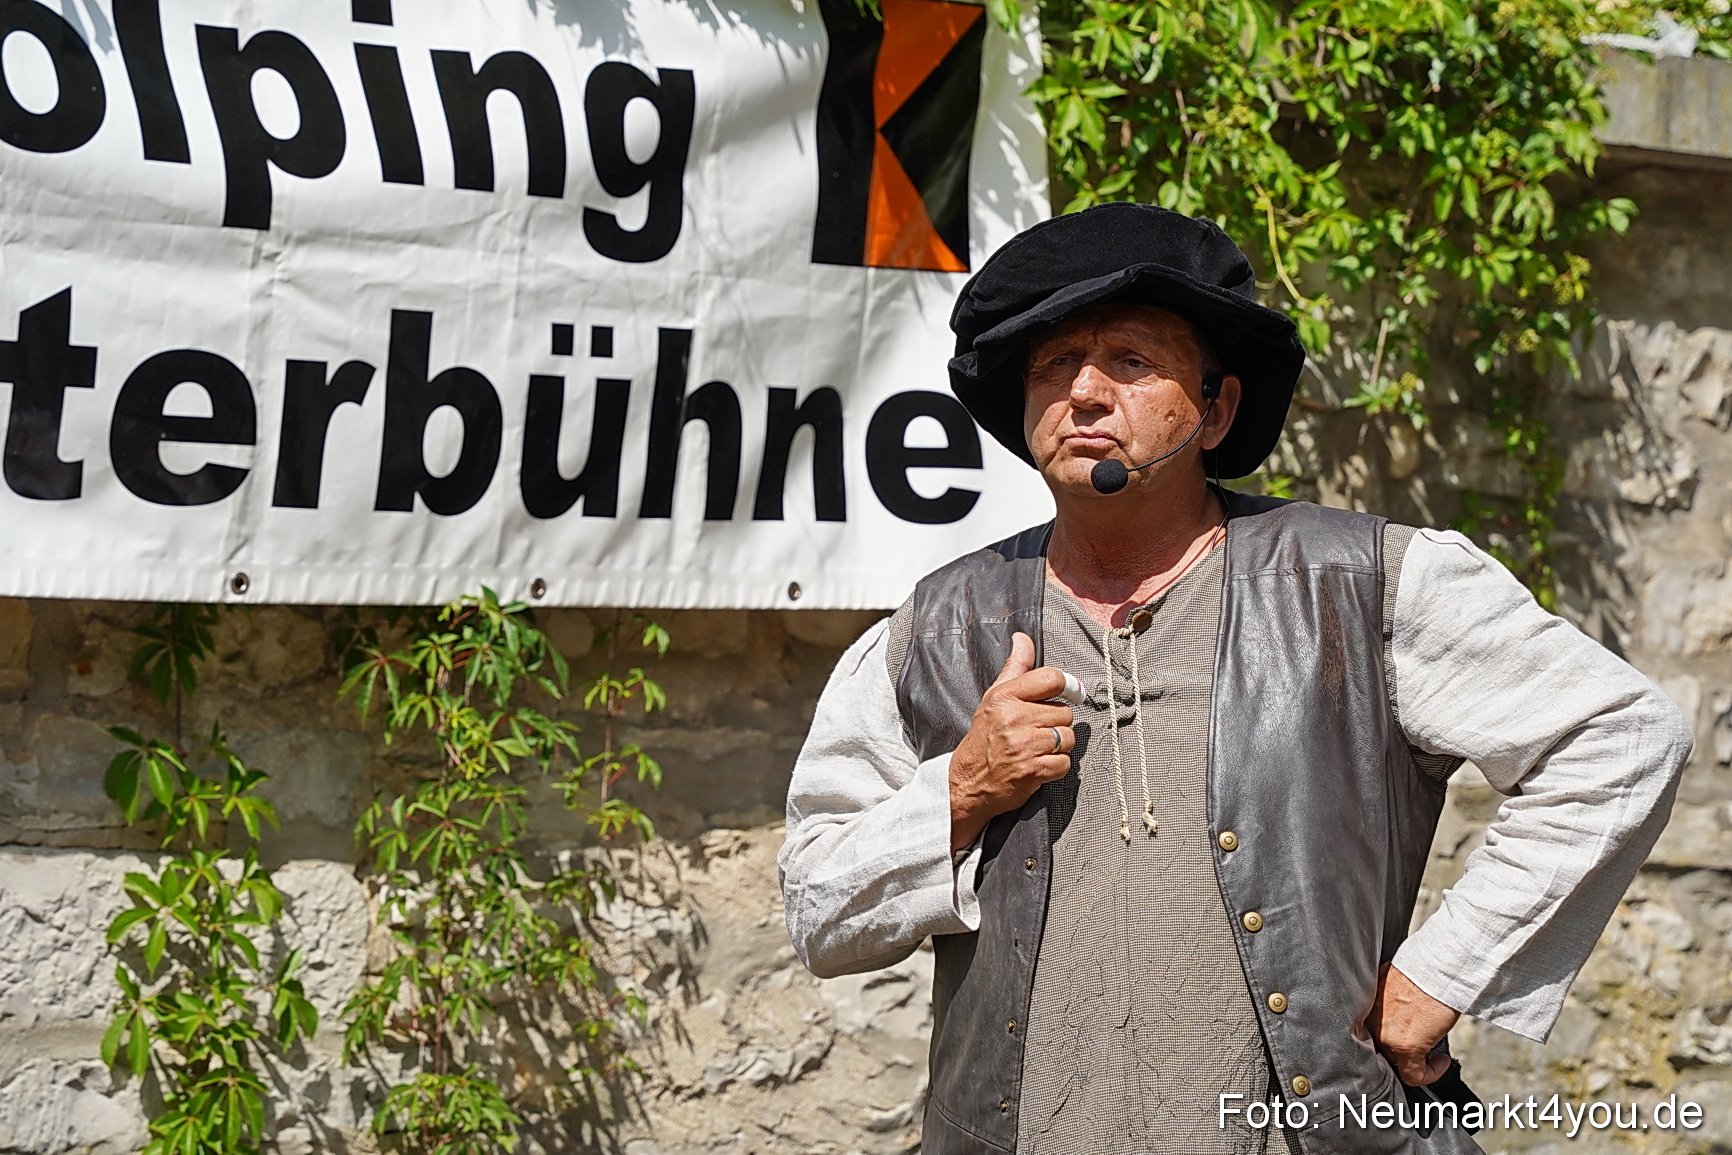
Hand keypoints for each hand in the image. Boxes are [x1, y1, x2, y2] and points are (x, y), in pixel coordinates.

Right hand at [948, 632, 1073, 851]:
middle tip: (1035, 731)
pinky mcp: (1033, 771)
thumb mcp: (993, 698)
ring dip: (1057, 746)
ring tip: (1036, 749)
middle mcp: (1014, 718)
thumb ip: (1015, 668)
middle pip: (1065, 712)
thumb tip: (1023, 638)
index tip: (1067, 693)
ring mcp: (1024, 746)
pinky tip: (1038, 765)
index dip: (1066, 686)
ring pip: (1067, 737)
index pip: (1051, 678)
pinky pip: (1065, 763)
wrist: (966, 784)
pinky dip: (1055, 767)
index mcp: (1005, 696)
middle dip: (1055, 723)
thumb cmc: (983, 739)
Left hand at [1366, 963, 1458, 1085]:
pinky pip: (1414, 1075)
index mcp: (1364, 1007)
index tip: (1404, 1038)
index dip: (1386, 1040)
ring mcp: (1386, 1036)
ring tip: (1430, 1052)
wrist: (1436, 968)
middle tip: (1419, 1046)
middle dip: (1399, 1050)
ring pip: (1396, 1061)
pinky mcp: (1405, 1046)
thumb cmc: (1422, 972)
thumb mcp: (1394, 987)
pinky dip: (1429, 1073)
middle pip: (1381, 1048)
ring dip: (1414, 1060)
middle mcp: (1370, 1022)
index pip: (1367, 1034)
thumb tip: (1398, 1015)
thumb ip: (1388, 1005)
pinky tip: (1440, 1061)